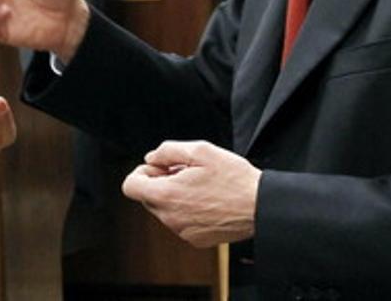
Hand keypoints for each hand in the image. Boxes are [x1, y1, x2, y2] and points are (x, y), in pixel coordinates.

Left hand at [121, 140, 259, 247]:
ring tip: (200, 185)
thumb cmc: (233, 178)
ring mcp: (182, 232)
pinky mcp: (195, 240)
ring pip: (165, 210)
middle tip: (186, 172)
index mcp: (167, 196)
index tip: (161, 168)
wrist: (260, 207)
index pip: (130, 186)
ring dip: (175, 196)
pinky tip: (208, 200)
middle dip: (160, 182)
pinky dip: (187, 210)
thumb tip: (150, 158)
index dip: (142, 172)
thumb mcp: (200, 151)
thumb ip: (168, 151)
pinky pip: (180, 222)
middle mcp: (170, 218)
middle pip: (147, 198)